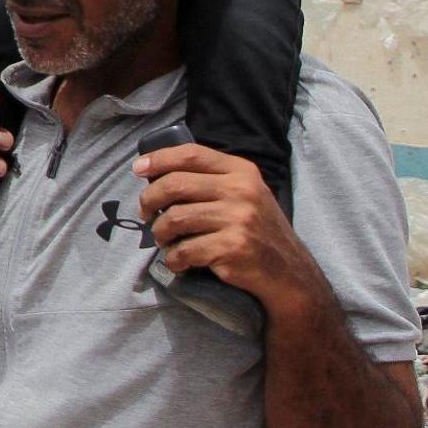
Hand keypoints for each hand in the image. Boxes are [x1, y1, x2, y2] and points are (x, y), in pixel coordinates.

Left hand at [133, 142, 318, 313]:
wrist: (289, 272)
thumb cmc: (257, 231)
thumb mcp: (245, 194)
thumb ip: (213, 180)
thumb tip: (157, 173)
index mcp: (242, 171)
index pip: (191, 154)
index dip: (159, 159)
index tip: (138, 169)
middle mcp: (241, 191)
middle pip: (175, 185)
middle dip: (149, 200)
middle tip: (145, 214)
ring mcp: (237, 220)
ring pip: (174, 219)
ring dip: (160, 233)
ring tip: (163, 240)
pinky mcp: (231, 248)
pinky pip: (184, 251)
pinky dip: (173, 259)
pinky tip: (179, 261)